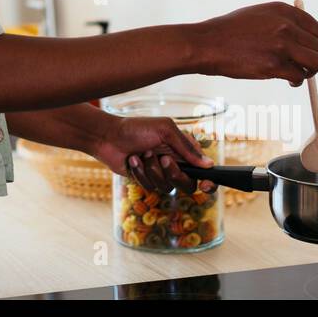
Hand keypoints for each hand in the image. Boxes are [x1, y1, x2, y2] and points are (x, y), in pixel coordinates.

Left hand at [91, 115, 214, 194]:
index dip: (209, 180)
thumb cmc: (136, 128)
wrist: (108, 137)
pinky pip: (149, 187)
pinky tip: (133, 160)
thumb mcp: (165, 130)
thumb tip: (209, 164)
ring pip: (166, 187)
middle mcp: (173, 163)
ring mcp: (159, 173)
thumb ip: (187, 148)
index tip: (207, 184)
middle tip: (163, 158)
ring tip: (142, 154)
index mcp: (182, 150)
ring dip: (152, 170)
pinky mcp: (145, 180)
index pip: (203, 170)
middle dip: (174, 173)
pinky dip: (140, 173)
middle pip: (187, 184)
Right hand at [193, 1, 317, 86]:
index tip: (305, 51)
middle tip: (300, 65)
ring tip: (297, 73)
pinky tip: (288, 81)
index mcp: (283, 11)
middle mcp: (286, 26)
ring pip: (316, 63)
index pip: (317, 30)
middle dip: (311, 59)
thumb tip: (302, 37)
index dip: (314, 43)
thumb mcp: (258, 14)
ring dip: (309, 71)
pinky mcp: (274, 65)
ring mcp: (281, 46)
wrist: (208, 43)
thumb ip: (281, 21)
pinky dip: (296, 81)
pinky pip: (299, 76)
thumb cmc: (230, 31)